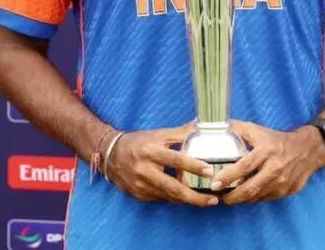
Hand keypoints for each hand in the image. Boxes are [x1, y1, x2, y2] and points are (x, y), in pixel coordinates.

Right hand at [101, 123, 220, 206]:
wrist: (110, 154)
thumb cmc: (138, 142)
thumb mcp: (158, 135)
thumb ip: (181, 133)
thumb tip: (201, 125)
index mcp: (151, 151)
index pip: (176, 160)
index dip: (194, 166)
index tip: (210, 171)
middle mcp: (145, 170)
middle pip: (173, 188)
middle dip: (195, 197)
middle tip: (214, 200)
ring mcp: (141, 185)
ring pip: (169, 196)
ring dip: (189, 200)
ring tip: (207, 200)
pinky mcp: (139, 195)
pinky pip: (162, 198)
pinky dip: (175, 198)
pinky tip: (186, 197)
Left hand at [210, 120, 324, 204]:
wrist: (307, 149)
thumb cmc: (277, 140)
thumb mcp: (257, 130)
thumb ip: (236, 129)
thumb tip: (214, 127)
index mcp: (266, 151)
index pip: (244, 167)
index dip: (228, 177)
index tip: (215, 183)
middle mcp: (275, 168)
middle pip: (250, 188)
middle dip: (232, 196)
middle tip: (219, 196)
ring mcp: (282, 182)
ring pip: (257, 197)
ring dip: (241, 199)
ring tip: (228, 197)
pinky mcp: (286, 191)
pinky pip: (265, 198)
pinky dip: (253, 199)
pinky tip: (245, 196)